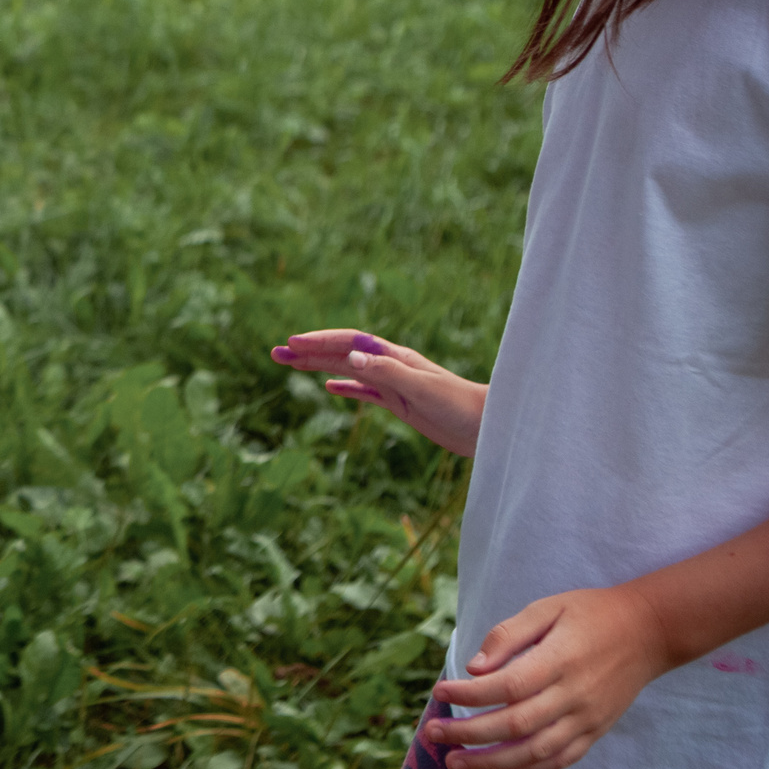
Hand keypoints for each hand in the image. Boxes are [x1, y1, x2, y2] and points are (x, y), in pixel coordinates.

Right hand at [271, 329, 486, 455]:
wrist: (491, 427)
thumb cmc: (461, 406)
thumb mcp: (421, 388)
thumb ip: (386, 372)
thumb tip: (351, 357)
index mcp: (395, 357)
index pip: (350, 342)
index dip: (320, 342)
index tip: (292, 344)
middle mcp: (391, 366)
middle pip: (343, 353)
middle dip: (309, 352)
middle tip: (276, 353)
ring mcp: (395, 384)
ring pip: (348, 370)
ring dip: (319, 366)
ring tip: (290, 364)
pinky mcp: (401, 402)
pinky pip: (365, 392)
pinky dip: (344, 388)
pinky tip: (328, 388)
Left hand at [424, 585, 673, 768]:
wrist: (650, 631)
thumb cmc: (591, 613)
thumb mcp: (548, 608)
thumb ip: (509, 635)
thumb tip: (473, 668)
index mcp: (560, 660)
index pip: (507, 686)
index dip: (470, 695)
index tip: (439, 692)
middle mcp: (575, 695)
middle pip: (516, 725)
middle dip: (469, 734)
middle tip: (433, 735)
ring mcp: (588, 718)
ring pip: (536, 752)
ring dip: (492, 762)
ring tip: (455, 762)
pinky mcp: (597, 731)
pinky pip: (560, 760)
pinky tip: (499, 768)